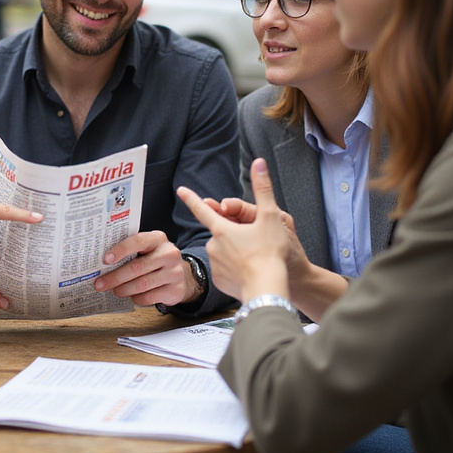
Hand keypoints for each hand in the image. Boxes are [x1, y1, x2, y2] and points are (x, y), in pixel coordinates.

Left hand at [93, 230, 193, 306]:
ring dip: (124, 289)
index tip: (105, 259)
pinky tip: (133, 296)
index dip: (120, 250)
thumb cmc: (155, 260)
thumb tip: (103, 263)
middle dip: (115, 277)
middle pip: (137, 267)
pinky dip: (137, 298)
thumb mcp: (146, 250)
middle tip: (100, 284)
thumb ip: (130, 252)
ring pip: (142, 284)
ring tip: (115, 291)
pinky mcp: (176, 290)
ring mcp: (175, 272)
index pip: (138, 241)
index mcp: (158, 239)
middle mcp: (169, 253)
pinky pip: (149, 297)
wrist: (180, 275)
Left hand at [177, 158, 289, 302]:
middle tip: (253, 243)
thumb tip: (259, 162)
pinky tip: (247, 273)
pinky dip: (235, 270)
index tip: (181, 190)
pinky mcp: (218, 281)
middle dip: (232, 235)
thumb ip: (263, 188)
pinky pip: (225, 271)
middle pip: (220, 234)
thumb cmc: (270, 254)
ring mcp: (214, 264)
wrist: (267, 290)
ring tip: (253, 260)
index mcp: (222, 229)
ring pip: (223, 253)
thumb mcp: (271, 217)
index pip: (203, 209)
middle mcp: (213, 246)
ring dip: (234, 253)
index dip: (192, 198)